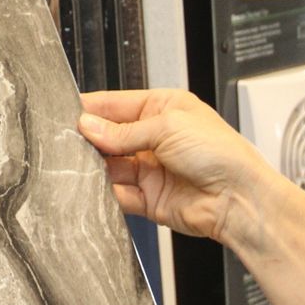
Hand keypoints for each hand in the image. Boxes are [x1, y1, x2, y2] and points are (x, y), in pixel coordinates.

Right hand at [79, 88, 265, 248]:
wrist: (239, 199)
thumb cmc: (221, 154)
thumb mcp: (168, 127)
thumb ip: (124, 131)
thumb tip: (89, 126)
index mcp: (163, 109)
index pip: (117, 105)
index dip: (92, 109)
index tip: (66, 112)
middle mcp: (155, 137)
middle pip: (110, 136)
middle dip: (90, 139)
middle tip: (66, 140)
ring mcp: (151, 169)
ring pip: (110, 166)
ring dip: (95, 166)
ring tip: (79, 164)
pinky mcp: (149, 198)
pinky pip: (119, 194)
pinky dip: (106, 192)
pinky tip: (96, 187)